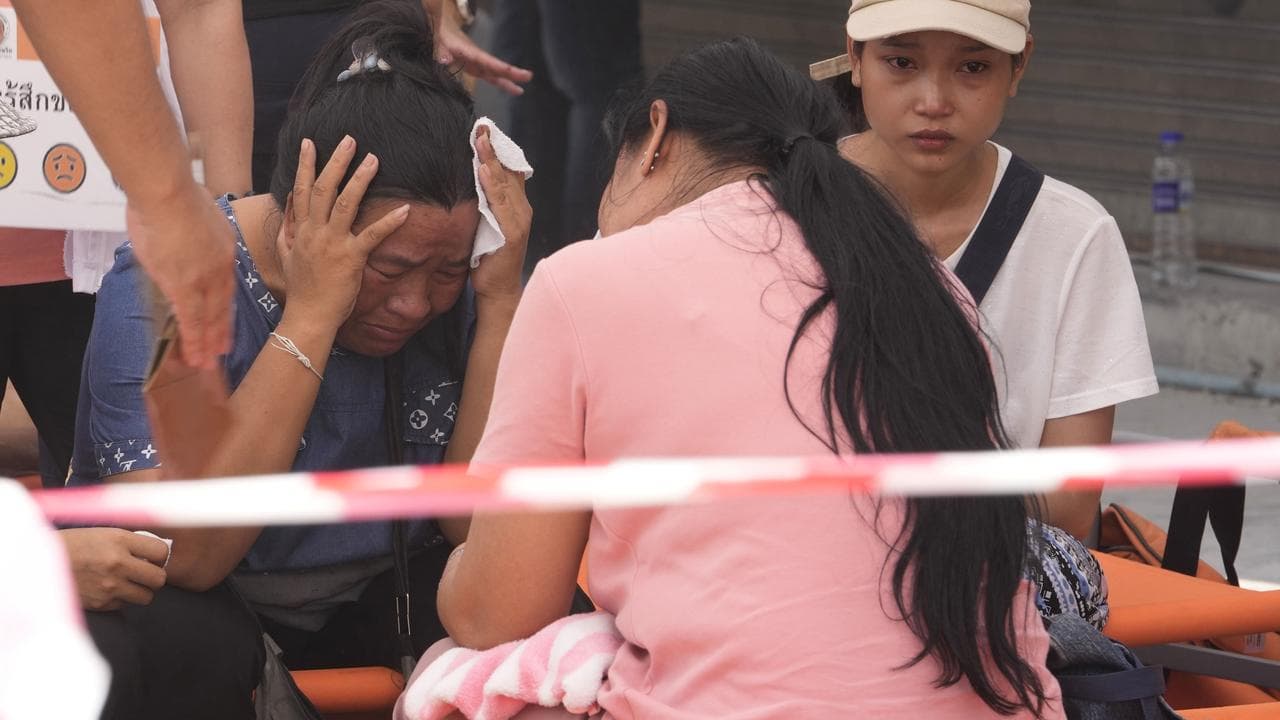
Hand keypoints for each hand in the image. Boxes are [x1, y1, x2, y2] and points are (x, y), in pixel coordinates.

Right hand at [60, 528, 168, 610]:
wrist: (40, 563)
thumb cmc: (75, 545)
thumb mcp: (104, 534)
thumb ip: (132, 543)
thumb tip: (159, 554)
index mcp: (120, 540)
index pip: (162, 552)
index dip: (160, 556)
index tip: (153, 557)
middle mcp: (117, 563)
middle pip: (159, 578)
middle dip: (155, 576)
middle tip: (145, 573)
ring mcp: (109, 585)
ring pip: (146, 596)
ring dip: (141, 590)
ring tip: (129, 583)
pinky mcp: (100, 603)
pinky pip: (125, 605)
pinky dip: (121, 599)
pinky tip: (109, 589)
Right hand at [125, 179, 234, 369]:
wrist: (168, 192)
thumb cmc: (177, 194)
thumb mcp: (203, 213)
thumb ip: (200, 231)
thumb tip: (190, 235)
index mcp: (225, 250)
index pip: (226, 286)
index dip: (225, 306)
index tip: (226, 321)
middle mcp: (219, 268)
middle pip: (222, 306)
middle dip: (221, 331)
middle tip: (222, 352)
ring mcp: (202, 279)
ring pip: (207, 317)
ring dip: (207, 342)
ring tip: (207, 363)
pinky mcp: (182, 285)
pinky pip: (189, 319)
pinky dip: (192, 339)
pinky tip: (195, 355)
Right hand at [278, 136, 409, 329]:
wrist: (307, 316)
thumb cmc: (302, 288)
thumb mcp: (286, 253)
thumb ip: (288, 226)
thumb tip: (291, 200)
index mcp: (300, 230)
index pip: (301, 189)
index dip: (305, 164)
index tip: (310, 142)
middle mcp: (314, 232)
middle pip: (323, 188)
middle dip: (336, 161)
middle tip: (350, 140)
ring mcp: (332, 244)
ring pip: (345, 203)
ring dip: (360, 179)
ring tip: (373, 159)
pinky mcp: (351, 258)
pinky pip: (372, 235)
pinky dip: (390, 222)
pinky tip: (406, 210)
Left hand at [436, 1, 531, 94]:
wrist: (441, 29)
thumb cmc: (441, 35)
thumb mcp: (438, 41)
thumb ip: (441, 51)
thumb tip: (445, 61)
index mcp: (470, 52)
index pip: (488, 61)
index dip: (501, 67)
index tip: (513, 72)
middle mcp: (477, 58)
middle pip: (497, 67)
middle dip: (512, 73)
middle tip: (528, 77)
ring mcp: (477, 63)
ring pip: (495, 73)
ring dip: (508, 81)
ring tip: (520, 90)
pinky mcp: (474, 68)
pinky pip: (490, 76)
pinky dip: (501, 83)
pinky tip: (513, 89)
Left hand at [471, 126, 530, 302]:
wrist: (498, 290)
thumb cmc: (489, 260)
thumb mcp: (486, 225)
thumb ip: (484, 205)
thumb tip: (470, 182)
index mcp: (516, 206)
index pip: (509, 171)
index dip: (498, 149)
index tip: (483, 129)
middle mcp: (522, 209)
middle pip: (508, 172)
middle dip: (494, 148)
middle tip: (481, 126)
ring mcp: (519, 220)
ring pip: (505, 183)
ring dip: (492, 159)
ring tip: (481, 140)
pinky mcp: (513, 232)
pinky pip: (501, 204)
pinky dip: (492, 185)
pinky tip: (484, 170)